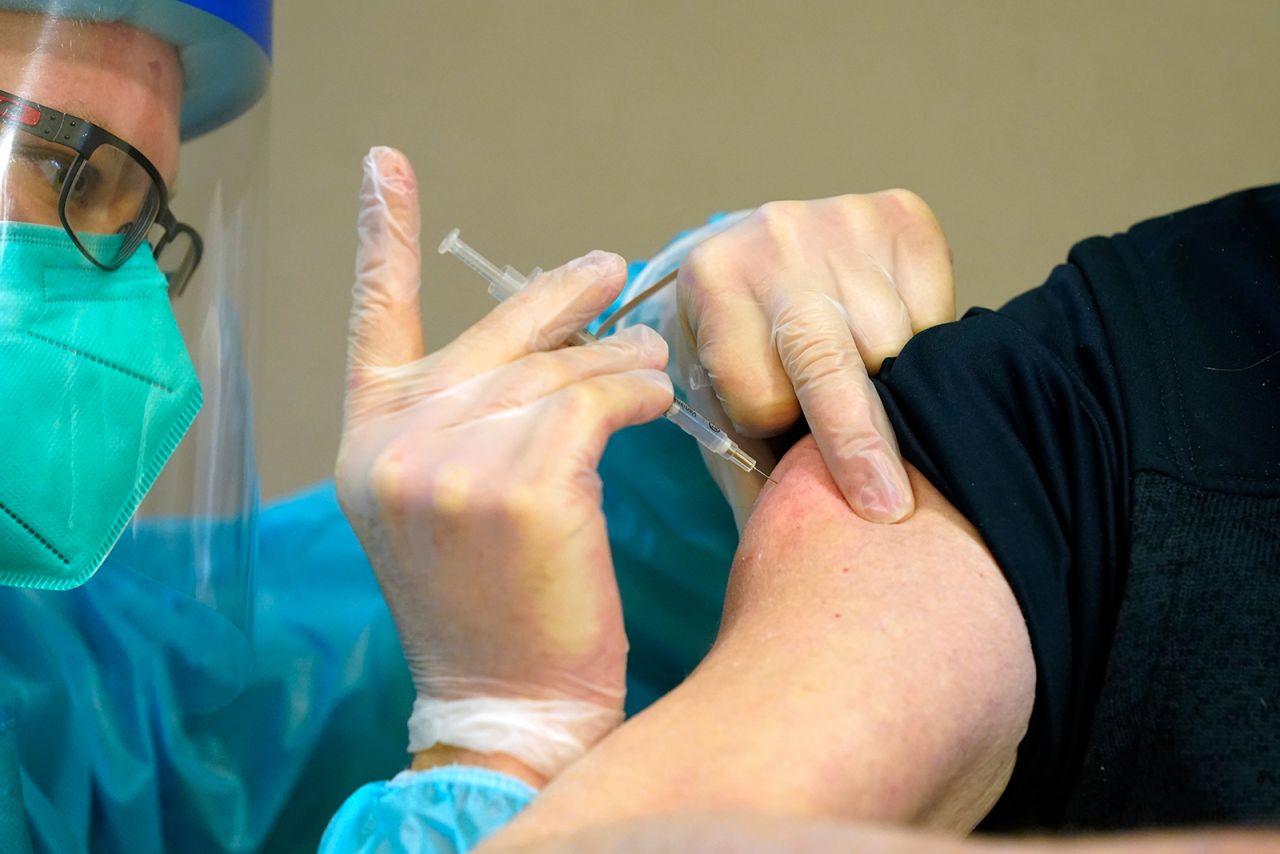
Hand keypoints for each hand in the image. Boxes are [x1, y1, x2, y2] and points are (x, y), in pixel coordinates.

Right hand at [335, 147, 673, 779]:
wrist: (506, 702)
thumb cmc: (493, 605)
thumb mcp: (451, 502)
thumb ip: (474, 419)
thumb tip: (559, 343)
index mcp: (366, 442)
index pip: (371, 319)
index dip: (379, 236)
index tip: (384, 164)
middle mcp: (393, 443)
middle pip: (497, 338)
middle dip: (561, 300)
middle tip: (606, 268)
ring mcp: (450, 461)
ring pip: (559, 372)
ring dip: (619, 360)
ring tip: (654, 363)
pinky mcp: (520, 482)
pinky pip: (597, 402)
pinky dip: (637, 393)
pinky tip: (657, 400)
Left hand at [677, 192, 954, 521]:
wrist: (758, 253)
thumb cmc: (739, 346)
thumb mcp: (713, 393)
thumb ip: (742, 453)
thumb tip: (793, 533)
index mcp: (710, 282)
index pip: (761, 392)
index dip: (773, 427)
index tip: (778, 429)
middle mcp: (773, 238)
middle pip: (830, 364)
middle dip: (859, 441)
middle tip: (887, 508)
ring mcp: (841, 218)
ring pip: (894, 344)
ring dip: (890, 384)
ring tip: (861, 375)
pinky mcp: (901, 213)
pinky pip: (935, 310)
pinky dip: (923, 340)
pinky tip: (887, 336)